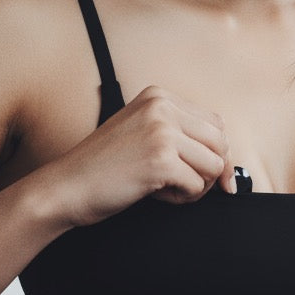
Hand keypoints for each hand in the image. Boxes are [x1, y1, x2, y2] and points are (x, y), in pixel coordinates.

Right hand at [37, 85, 235, 226]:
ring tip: (167, 188)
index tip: (208, 174)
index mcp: (159, 96)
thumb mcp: (142, 134)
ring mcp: (162, 132)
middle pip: (221, 143)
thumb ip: (180, 135)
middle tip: (184, 185)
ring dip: (197, 186)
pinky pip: (198, 186)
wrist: (65, 187)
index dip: (216, 153)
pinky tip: (156, 195)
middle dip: (211, 171)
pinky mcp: (161, 161)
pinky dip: (183, 198)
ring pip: (215, 165)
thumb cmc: (104, 168)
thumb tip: (229, 162)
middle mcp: (162, 107)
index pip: (215, 123)